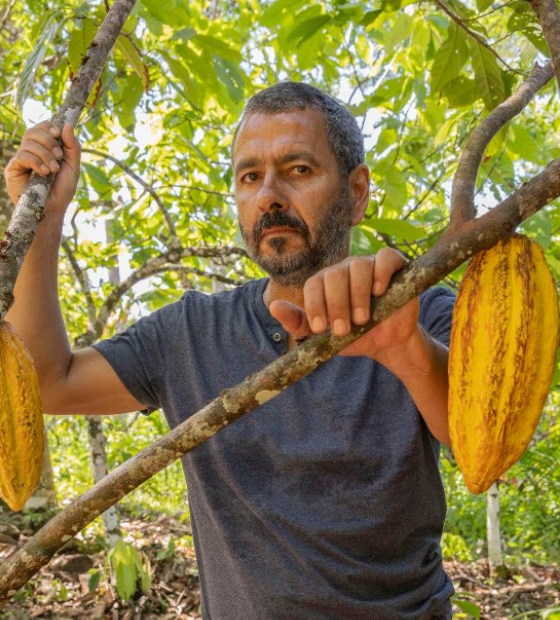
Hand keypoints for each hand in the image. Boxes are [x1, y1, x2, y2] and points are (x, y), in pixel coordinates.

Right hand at [4, 121, 80, 214]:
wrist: (53, 209)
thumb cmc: (62, 190)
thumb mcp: (73, 167)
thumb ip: (73, 147)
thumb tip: (67, 125)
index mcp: (45, 148)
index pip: (42, 127)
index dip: (49, 127)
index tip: (58, 135)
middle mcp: (31, 151)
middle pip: (33, 131)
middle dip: (49, 141)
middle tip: (58, 157)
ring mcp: (21, 159)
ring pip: (28, 143)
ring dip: (45, 155)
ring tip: (53, 170)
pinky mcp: (13, 168)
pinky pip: (22, 156)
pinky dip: (36, 162)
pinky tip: (44, 173)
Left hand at [269, 248, 419, 359]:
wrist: (386, 343)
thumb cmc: (353, 336)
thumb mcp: (323, 336)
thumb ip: (298, 322)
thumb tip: (273, 306)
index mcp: (325, 283)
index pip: (314, 284)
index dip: (315, 305)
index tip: (320, 329)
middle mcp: (344, 270)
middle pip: (334, 275)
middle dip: (336, 305)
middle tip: (343, 330)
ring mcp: (369, 265)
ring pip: (358, 266)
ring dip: (358, 295)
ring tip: (362, 319)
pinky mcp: (393, 265)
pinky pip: (385, 257)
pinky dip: (381, 272)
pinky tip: (379, 291)